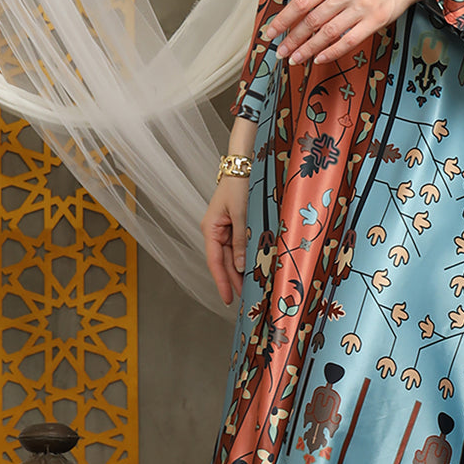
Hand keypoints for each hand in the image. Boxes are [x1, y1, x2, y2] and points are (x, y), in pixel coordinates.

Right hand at [202, 175, 248, 305]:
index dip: (222, 281)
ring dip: (240, 270)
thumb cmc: (239, 185)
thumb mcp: (241, 214)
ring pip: (232, 256)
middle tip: (245, 298)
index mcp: (210, 229)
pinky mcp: (235, 224)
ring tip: (251, 287)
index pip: (215, 262)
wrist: (244, 164)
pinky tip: (253, 267)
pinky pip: (238, 246)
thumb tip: (240, 266)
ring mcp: (225, 228)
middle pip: (224, 262)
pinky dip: (245, 257)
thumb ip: (240, 241)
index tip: (228, 299)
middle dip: (233, 280)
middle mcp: (215, 231)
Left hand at [266, 0, 419, 65]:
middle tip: (281, 53)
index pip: (302, 1)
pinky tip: (320, 58)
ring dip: (308, 49)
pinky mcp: (375, 21)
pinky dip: (332, 52)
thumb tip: (299, 6)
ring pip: (328, 33)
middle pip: (312, 20)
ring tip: (295, 59)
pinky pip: (349, 40)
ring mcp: (361, 7)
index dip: (283, 19)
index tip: (270, 33)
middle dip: (292, 39)